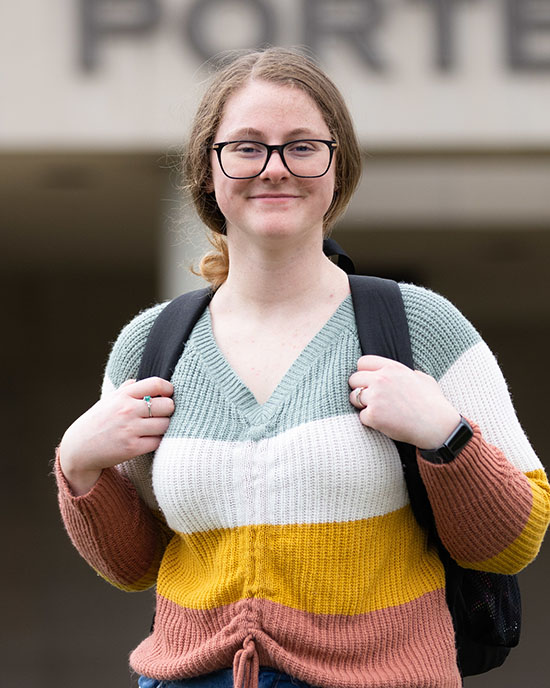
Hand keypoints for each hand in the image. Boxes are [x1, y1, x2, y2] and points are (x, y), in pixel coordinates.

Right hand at [59, 377, 173, 494]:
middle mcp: (127, 410)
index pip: (156, 384)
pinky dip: (157, 440)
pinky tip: (149, 439)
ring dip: (164, 426)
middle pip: (167, 405)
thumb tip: (145, 381)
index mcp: (123, 395)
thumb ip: (128, 388)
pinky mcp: (132, 448)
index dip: (168, 389)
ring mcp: (130, 429)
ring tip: (155, 427)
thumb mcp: (109, 400)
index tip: (167, 395)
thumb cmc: (97, 421)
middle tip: (162, 414)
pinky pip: (158, 441)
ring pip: (165, 425)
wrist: (78, 449)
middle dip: (168, 409)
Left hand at [348, 355, 459, 448]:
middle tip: (371, 399)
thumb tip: (401, 374)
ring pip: (353, 397)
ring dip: (361, 404)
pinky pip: (361, 416)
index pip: (362, 362)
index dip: (363, 372)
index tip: (368, 381)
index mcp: (392, 368)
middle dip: (360, 388)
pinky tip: (384, 423)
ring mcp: (376, 397)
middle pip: (353, 379)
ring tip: (377, 410)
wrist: (437, 426)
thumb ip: (407, 373)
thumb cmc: (433, 403)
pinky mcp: (373, 415)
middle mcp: (381, 379)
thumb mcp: (423, 379)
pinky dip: (370, 421)